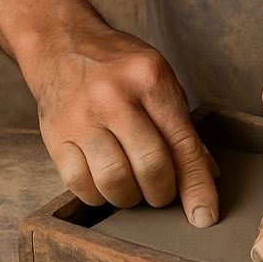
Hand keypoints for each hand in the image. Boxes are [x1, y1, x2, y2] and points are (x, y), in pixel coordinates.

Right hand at [23, 19, 218, 225]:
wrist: (61, 44)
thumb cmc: (118, 67)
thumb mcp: (159, 79)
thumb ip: (181, 125)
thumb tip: (207, 174)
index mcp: (149, 79)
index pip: (182, 144)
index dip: (197, 187)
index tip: (204, 217)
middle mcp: (114, 97)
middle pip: (151, 167)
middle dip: (162, 193)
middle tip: (160, 192)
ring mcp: (81, 117)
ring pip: (114, 181)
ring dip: (130, 197)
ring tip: (132, 187)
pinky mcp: (54, 135)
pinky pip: (80, 184)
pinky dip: (98, 195)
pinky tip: (103, 183)